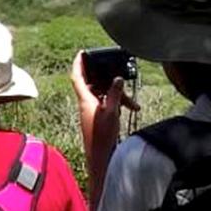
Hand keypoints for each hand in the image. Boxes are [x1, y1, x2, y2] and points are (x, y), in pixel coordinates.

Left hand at [71, 52, 136, 209]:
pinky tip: (131, 108)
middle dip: (104, 77)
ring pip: (103, 94)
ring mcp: (92, 111)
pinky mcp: (99, 118)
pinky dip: (118, 103)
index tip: (82, 53)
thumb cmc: (102, 137)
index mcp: (85, 100)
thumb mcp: (111, 112)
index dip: (78, 64)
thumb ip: (115, 94)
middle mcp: (86, 104)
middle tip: (114, 69)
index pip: (77, 77)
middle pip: (92, 83)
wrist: (101, 158)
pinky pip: (107, 104)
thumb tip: (117, 78)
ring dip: (117, 94)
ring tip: (133, 102)